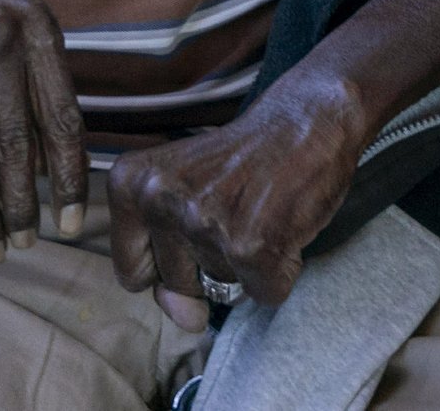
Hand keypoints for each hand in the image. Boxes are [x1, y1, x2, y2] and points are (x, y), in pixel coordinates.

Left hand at [106, 75, 367, 324]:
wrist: (309, 117)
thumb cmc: (243, 158)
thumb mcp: (180, 192)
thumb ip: (165, 266)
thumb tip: (188, 321)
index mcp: (130, 184)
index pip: (133, 272)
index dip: (170, 262)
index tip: (195, 224)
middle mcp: (160, 200)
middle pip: (178, 285)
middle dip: (211, 262)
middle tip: (235, 209)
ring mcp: (205, 223)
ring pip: (222, 290)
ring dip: (248, 264)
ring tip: (260, 211)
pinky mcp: (252, 246)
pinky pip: (265, 294)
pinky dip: (282, 271)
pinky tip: (284, 226)